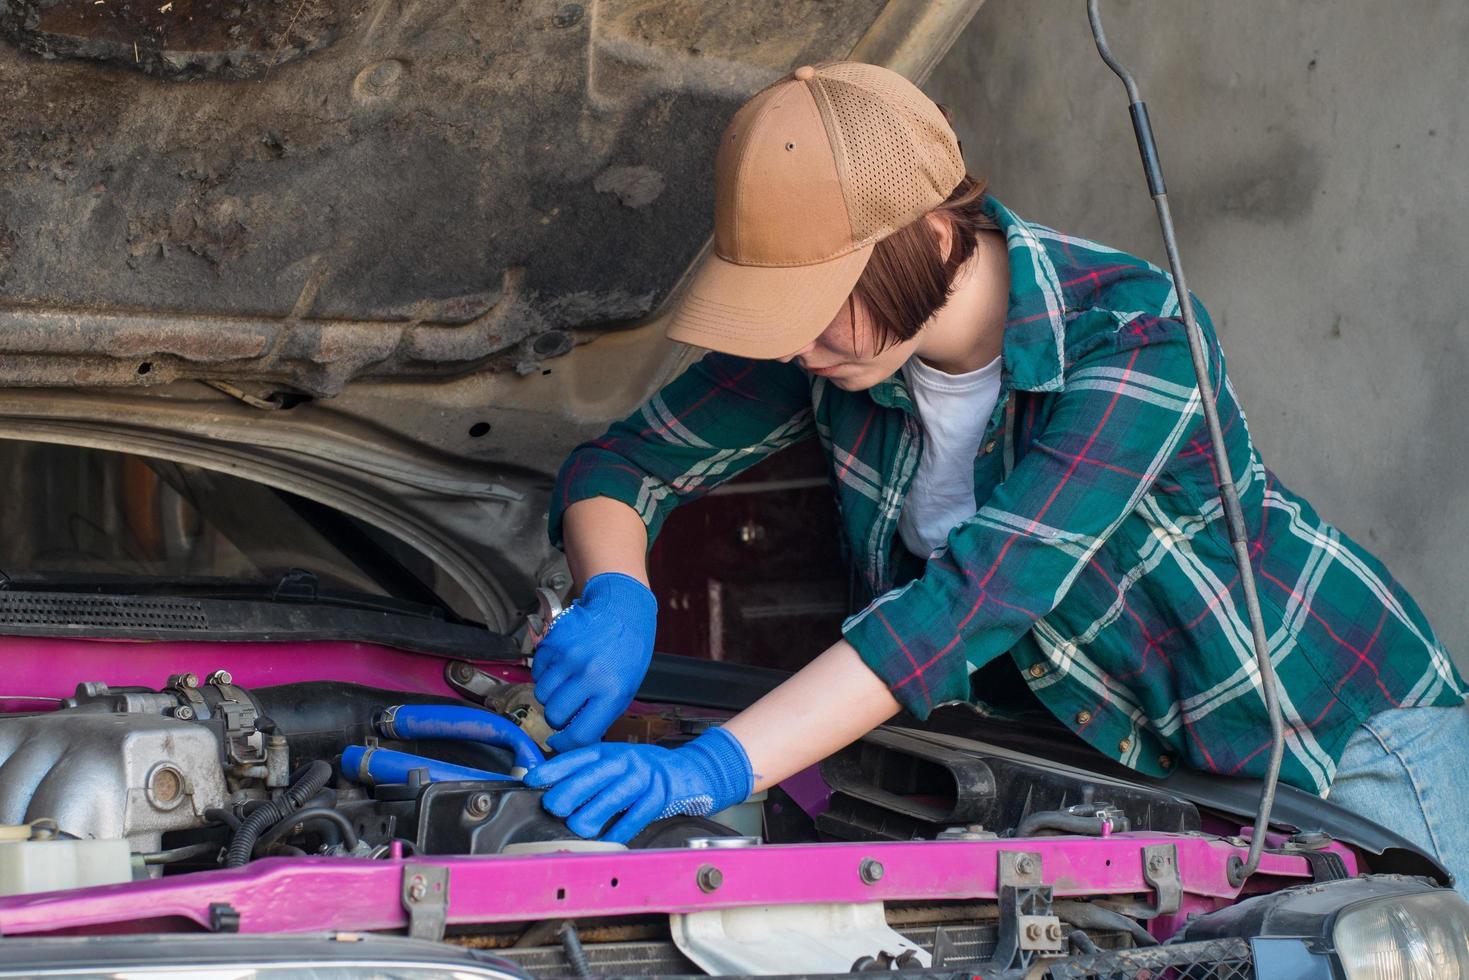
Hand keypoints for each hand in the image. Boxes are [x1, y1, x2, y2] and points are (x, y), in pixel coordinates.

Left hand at [523, 728, 753, 842]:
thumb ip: (584, 771)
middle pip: (591, 778)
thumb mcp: (612, 761)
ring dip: (591, 817)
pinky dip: (619, 832)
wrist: (685, 771)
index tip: (532, 780)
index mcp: (608, 752)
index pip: (577, 758)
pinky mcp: (657, 799)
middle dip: (569, 794)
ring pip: (611, 799)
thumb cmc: (640, 769)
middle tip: (554, 808)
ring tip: (579, 828)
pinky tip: (607, 840)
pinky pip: (634, 818)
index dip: (554, 769)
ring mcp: (642, 780)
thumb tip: (546, 784)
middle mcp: (624, 762)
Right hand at [532, 572, 657, 751]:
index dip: (567, 744)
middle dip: (558, 718)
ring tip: (566, 684)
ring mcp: (569, 657)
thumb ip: (600, 713)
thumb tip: (572, 737)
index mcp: (612, 691)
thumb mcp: (626, 687)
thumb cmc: (627, 651)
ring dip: (550, 696)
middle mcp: (589, 675)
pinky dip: (545, 675)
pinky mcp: (554, 643)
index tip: (561, 743)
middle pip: (555, 716)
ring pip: (542, 695)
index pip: (580, 734)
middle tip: (567, 709)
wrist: (622, 609)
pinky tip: (561, 668)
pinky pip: (537, 673)